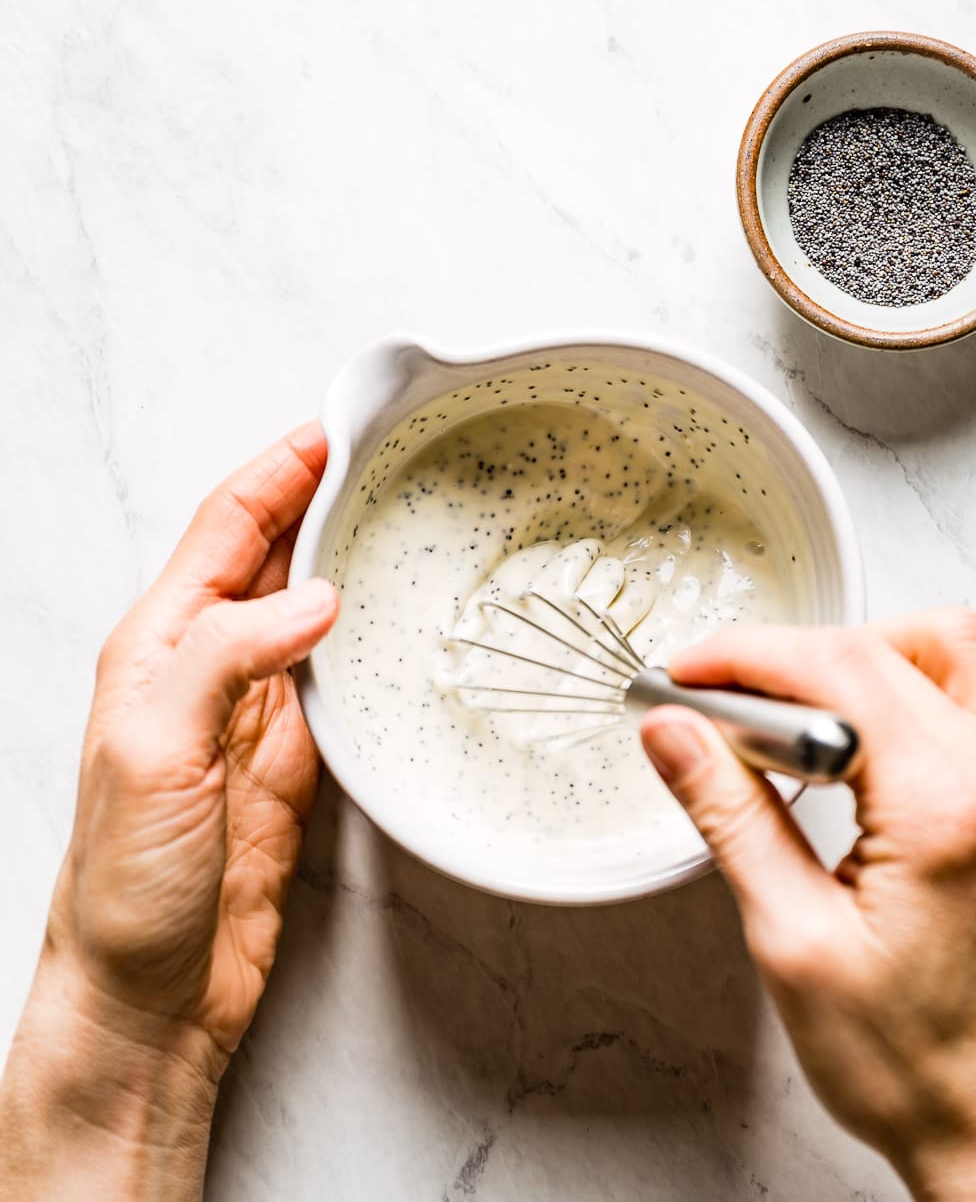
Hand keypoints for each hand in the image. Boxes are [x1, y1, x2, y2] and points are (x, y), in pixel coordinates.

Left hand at [1, 424, 337, 1199]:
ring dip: (347, 558)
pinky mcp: (295, 759)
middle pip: (271, 556)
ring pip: (309, 610)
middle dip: (320, 497)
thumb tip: (313, 598)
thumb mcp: (152, 751)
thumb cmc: (126, 883)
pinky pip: (338, 678)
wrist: (150, 992)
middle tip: (382, 456)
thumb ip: (225, 658)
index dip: (277, 474)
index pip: (225, 531)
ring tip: (400, 517)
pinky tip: (396, 621)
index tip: (331, 431)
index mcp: (159, 648)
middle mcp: (208, 667)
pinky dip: (369, 638)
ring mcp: (256, 712)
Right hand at [641, 610, 975, 1201]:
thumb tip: (675, 736)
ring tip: (816, 703)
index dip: (745, 656)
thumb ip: (729, 815)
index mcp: (945, 810)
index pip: (835, 670)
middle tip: (725, 707)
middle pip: (885, 651)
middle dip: (788, 660)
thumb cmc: (909, 1064)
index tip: (690, 674)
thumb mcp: (791, 939)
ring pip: (964, 646)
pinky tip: (927, 698)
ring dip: (879, 649)